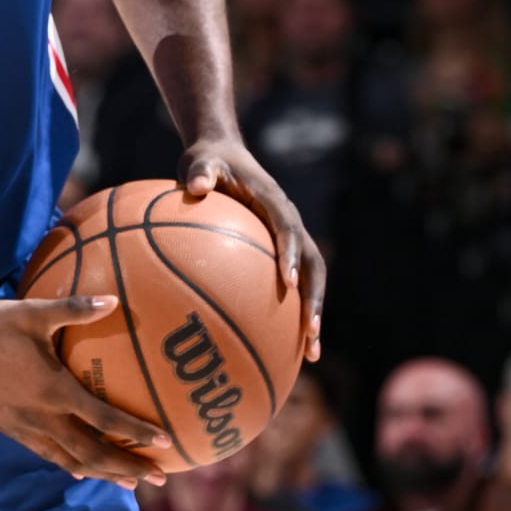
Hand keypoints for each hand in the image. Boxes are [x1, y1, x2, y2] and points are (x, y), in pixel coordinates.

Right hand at [0, 296, 175, 484]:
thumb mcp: (33, 313)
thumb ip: (75, 308)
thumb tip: (113, 300)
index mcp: (55, 392)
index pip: (105, 420)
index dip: (137, 433)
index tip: (165, 443)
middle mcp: (44, 419)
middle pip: (94, 454)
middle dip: (128, 468)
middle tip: (160, 479)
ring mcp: (27, 430)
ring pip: (73, 461)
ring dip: (105, 473)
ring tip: (131, 481)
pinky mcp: (14, 431)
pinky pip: (51, 455)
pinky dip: (74, 464)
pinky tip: (85, 470)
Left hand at [178, 141, 325, 362]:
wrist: (222, 156)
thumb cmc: (208, 161)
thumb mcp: (199, 161)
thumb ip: (199, 172)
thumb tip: (195, 186)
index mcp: (273, 201)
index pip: (287, 227)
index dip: (290, 253)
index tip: (288, 283)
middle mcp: (290, 222)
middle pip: (314, 264)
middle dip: (315, 299)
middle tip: (310, 332)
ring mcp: (289, 240)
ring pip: (311, 281)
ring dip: (314, 315)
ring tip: (311, 354)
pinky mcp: (281, 253)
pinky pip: (292, 287)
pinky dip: (291, 317)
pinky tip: (281, 350)